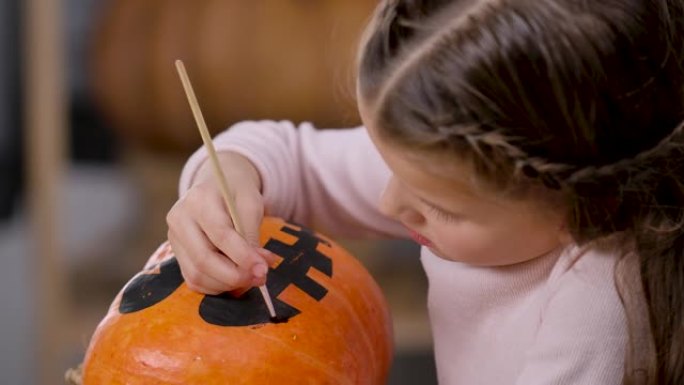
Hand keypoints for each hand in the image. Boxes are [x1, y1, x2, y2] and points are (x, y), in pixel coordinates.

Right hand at [167, 151, 277, 294]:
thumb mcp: (251, 204)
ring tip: (250, 277)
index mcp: (199, 199)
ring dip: (227, 284)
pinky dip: (217, 286)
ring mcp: (174, 238)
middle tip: (260, 278)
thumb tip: (258, 268)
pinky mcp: (176, 253)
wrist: (216, 186)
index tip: (263, 269)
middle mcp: (179, 219)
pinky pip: (194, 280)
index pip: (220, 235)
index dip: (243, 256)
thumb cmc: (236, 193)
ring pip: (197, 274)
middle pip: (203, 259)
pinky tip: (235, 280)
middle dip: (235, 276)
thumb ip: (251, 235)